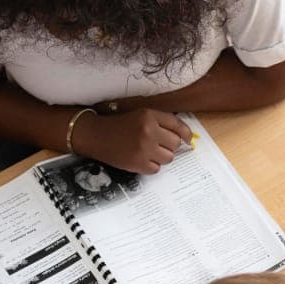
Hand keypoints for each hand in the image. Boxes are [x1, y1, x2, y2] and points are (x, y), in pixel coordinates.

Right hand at [71, 109, 190, 172]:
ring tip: (148, 151)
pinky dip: (151, 166)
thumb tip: (183, 136)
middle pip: (175, 144)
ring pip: (168, 158)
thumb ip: (161, 122)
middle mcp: (148, 131)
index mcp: (150, 116)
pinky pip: (156, 169)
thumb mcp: (141, 115)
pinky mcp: (137, 164)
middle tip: (157, 144)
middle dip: (168, 145)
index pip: (177, 125)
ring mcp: (143, 149)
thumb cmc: (120, 125)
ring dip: (161, 156)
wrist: (96, 135)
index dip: (185, 134)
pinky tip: (141, 158)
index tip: (188, 139)